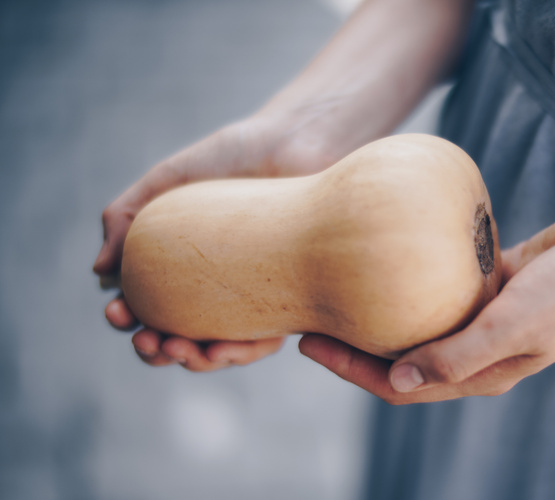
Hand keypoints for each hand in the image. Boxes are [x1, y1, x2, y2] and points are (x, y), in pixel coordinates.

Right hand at [95, 115, 336, 370]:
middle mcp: (213, 287)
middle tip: (147, 342)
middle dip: (154, 350)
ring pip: (216, 350)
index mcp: (180, 265)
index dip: (127, 318)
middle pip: (176, 337)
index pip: (147, 306)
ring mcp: (249, 298)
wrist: (296, 144)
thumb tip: (100, 272)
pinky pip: (261, 342)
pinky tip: (219, 348)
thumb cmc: (231, 157)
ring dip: (193, 361)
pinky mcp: (287, 302)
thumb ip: (125, 217)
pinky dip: (237, 352)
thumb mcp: (167, 181)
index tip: (117, 310)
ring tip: (179, 350)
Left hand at [299, 202, 554, 402]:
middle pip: (400, 353)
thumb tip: (395, 378)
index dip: (351, 369)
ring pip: (417, 318)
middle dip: (353, 342)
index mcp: (483, 372)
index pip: (401, 383)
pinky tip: (384, 250)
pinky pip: (441, 282)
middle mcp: (479, 349)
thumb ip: (457, 355)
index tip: (307, 342)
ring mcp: (486, 315)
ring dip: (378, 307)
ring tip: (336, 281)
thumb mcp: (516, 324)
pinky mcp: (494, 280)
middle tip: (308, 313)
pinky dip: (411, 274)